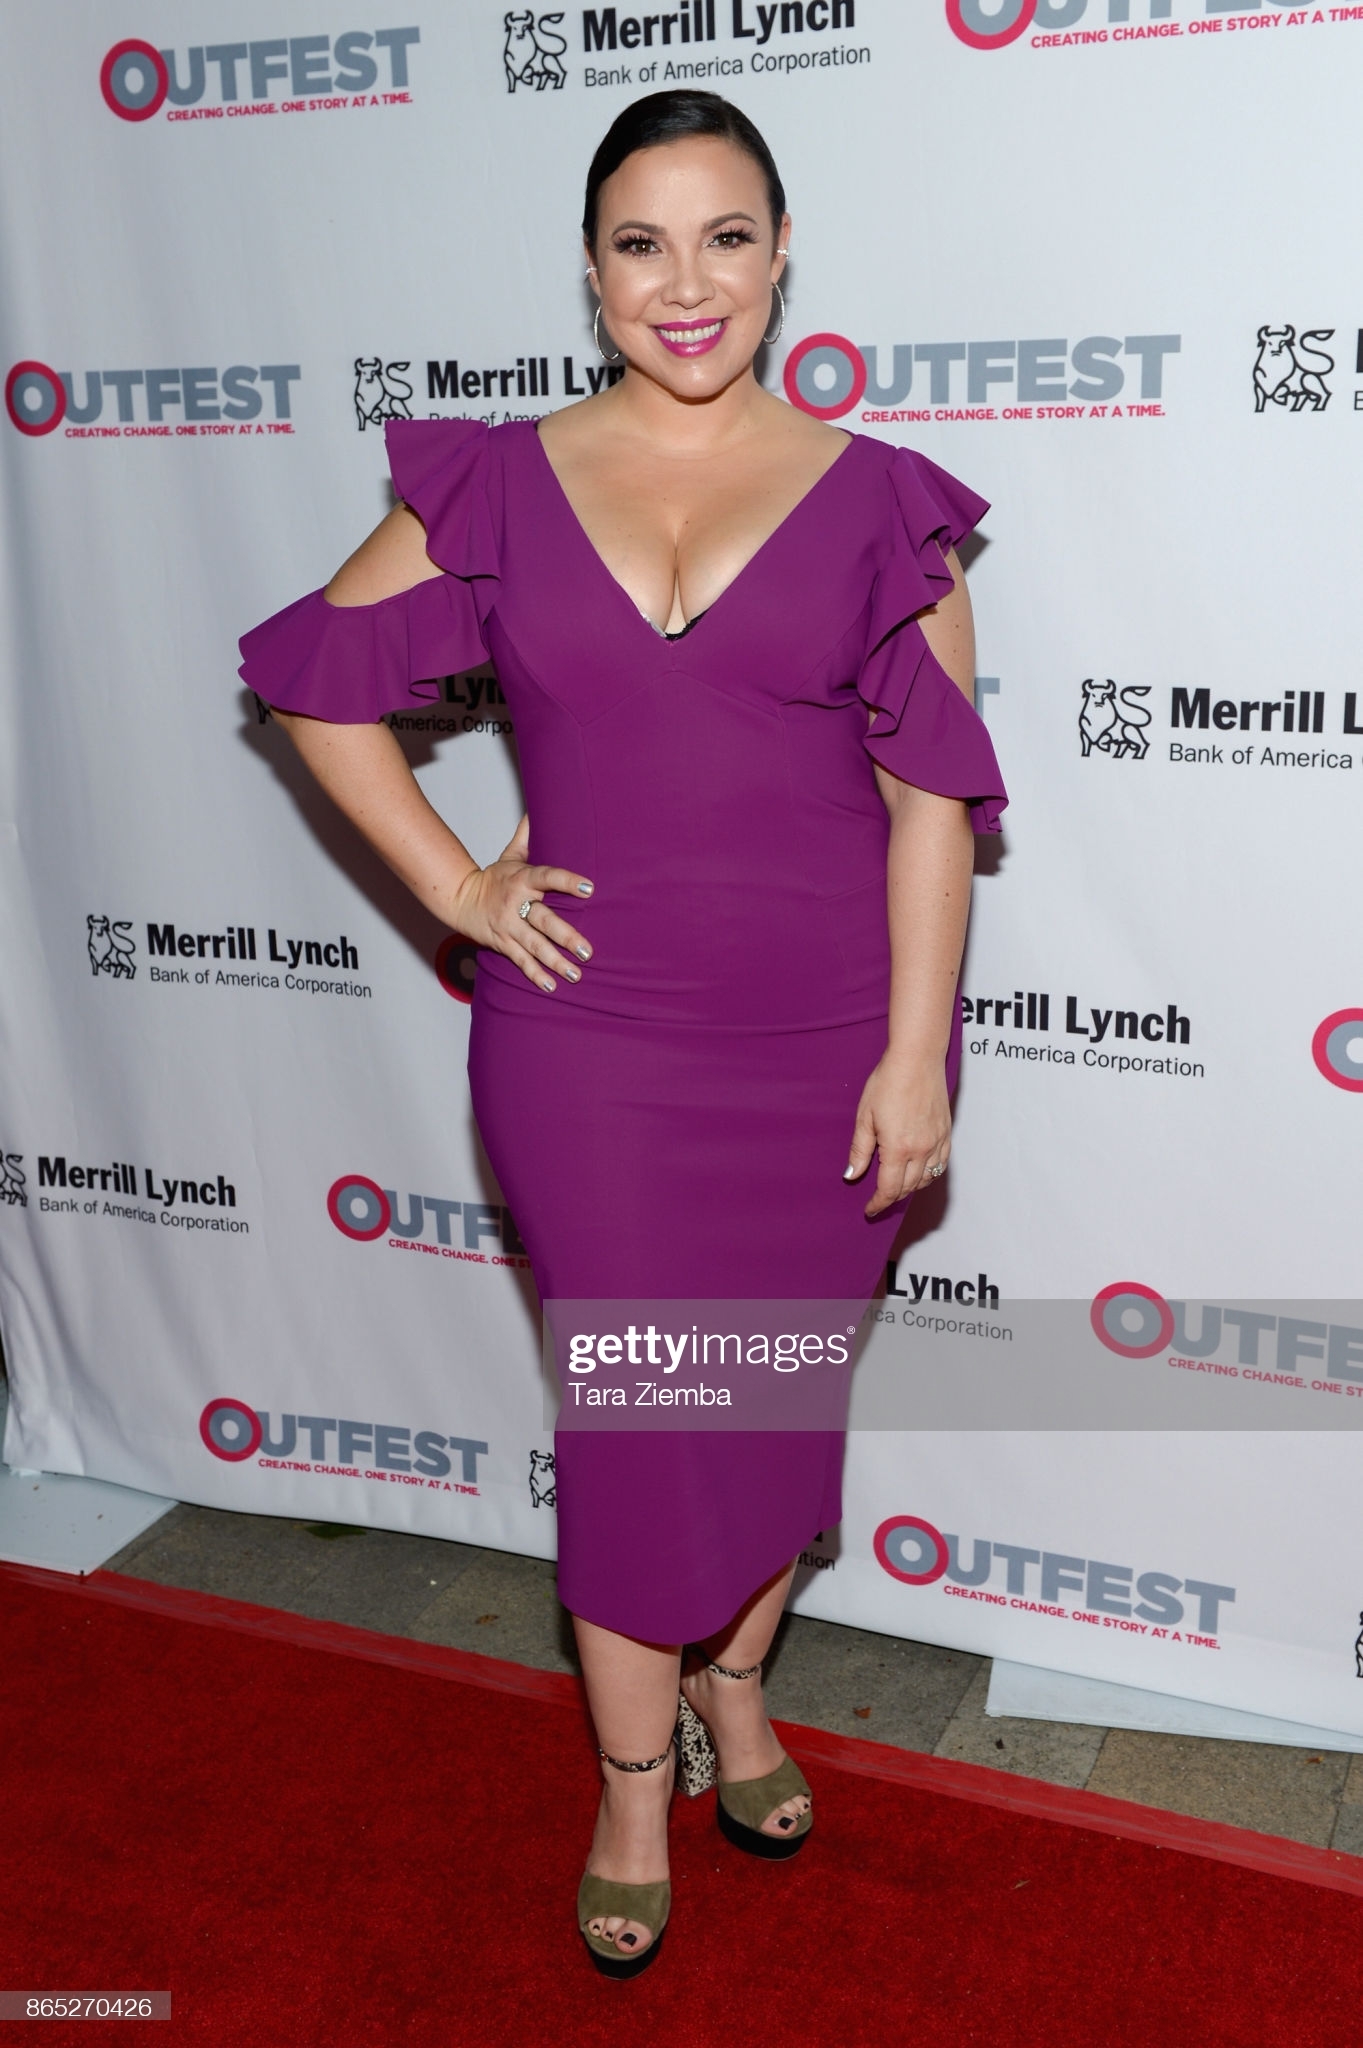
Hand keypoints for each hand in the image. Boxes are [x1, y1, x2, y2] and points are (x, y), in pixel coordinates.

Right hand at [447, 814, 594, 992]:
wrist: (458, 899)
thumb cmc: (492, 878)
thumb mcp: (509, 856)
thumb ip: (527, 836)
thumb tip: (538, 808)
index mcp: (522, 880)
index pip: (548, 877)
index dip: (568, 882)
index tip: (589, 888)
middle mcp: (516, 904)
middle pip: (544, 921)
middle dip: (566, 936)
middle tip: (587, 949)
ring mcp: (508, 927)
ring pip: (535, 946)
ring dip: (556, 961)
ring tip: (577, 973)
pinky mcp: (503, 944)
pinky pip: (521, 961)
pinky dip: (535, 974)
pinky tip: (552, 985)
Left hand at [844, 1053, 950, 1216]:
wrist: (917, 1058)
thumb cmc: (888, 1082)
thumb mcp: (865, 1117)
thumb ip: (859, 1150)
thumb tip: (851, 1176)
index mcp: (898, 1148)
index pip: (889, 1189)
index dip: (878, 1203)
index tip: (869, 1210)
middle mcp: (921, 1149)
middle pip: (908, 1188)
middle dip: (892, 1198)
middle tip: (878, 1200)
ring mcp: (937, 1142)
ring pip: (926, 1179)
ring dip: (910, 1188)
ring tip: (895, 1187)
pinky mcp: (946, 1133)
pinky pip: (940, 1165)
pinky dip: (929, 1175)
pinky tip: (918, 1173)